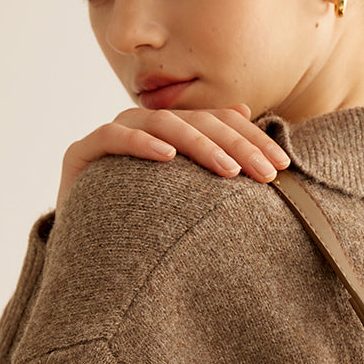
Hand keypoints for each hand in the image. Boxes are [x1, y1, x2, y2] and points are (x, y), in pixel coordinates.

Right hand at [57, 104, 291, 211]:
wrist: (86, 255)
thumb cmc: (144, 226)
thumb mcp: (188, 198)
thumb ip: (216, 157)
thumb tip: (245, 108)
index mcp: (171, 133)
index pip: (217, 122)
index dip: (252, 138)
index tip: (283, 165)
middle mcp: (143, 127)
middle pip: (196, 121)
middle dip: (235, 145)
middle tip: (265, 172)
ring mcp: (111, 137)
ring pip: (161, 123)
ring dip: (198, 144)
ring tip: (228, 170)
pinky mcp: (81, 155)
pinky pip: (112, 137)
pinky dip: (141, 143)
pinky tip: (167, 157)